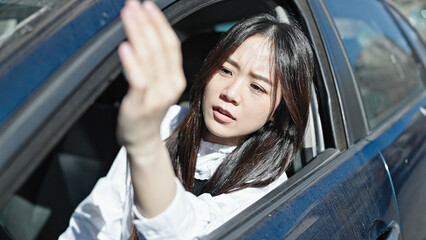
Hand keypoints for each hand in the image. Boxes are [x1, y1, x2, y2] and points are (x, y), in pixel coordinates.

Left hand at [117, 0, 185, 150]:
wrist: (142, 139)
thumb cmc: (146, 109)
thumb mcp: (157, 84)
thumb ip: (155, 63)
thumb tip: (145, 35)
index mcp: (176, 78)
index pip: (171, 45)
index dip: (160, 24)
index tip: (149, 6)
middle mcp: (170, 85)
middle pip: (160, 47)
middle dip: (147, 23)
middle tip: (135, 4)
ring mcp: (157, 95)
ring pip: (149, 58)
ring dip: (138, 33)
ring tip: (129, 15)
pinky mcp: (141, 104)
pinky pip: (138, 79)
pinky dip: (132, 62)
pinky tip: (125, 46)